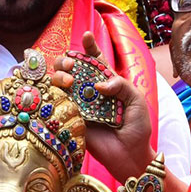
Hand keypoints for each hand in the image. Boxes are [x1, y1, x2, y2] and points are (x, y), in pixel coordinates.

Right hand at [52, 31, 154, 182]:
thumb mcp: (136, 100)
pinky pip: (57, 103)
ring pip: (59, 82)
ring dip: (59, 75)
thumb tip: (99, 85)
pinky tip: (58, 90)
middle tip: (72, 65)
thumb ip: (121, 85)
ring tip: (68, 81)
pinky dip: (53, 93)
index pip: (95, 60)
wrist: (130, 155)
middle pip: (71, 68)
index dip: (89, 46)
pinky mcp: (70, 118)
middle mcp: (89, 91)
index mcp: (106, 82)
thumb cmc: (137, 127)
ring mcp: (78, 104)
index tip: (86, 37)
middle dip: (67, 60)